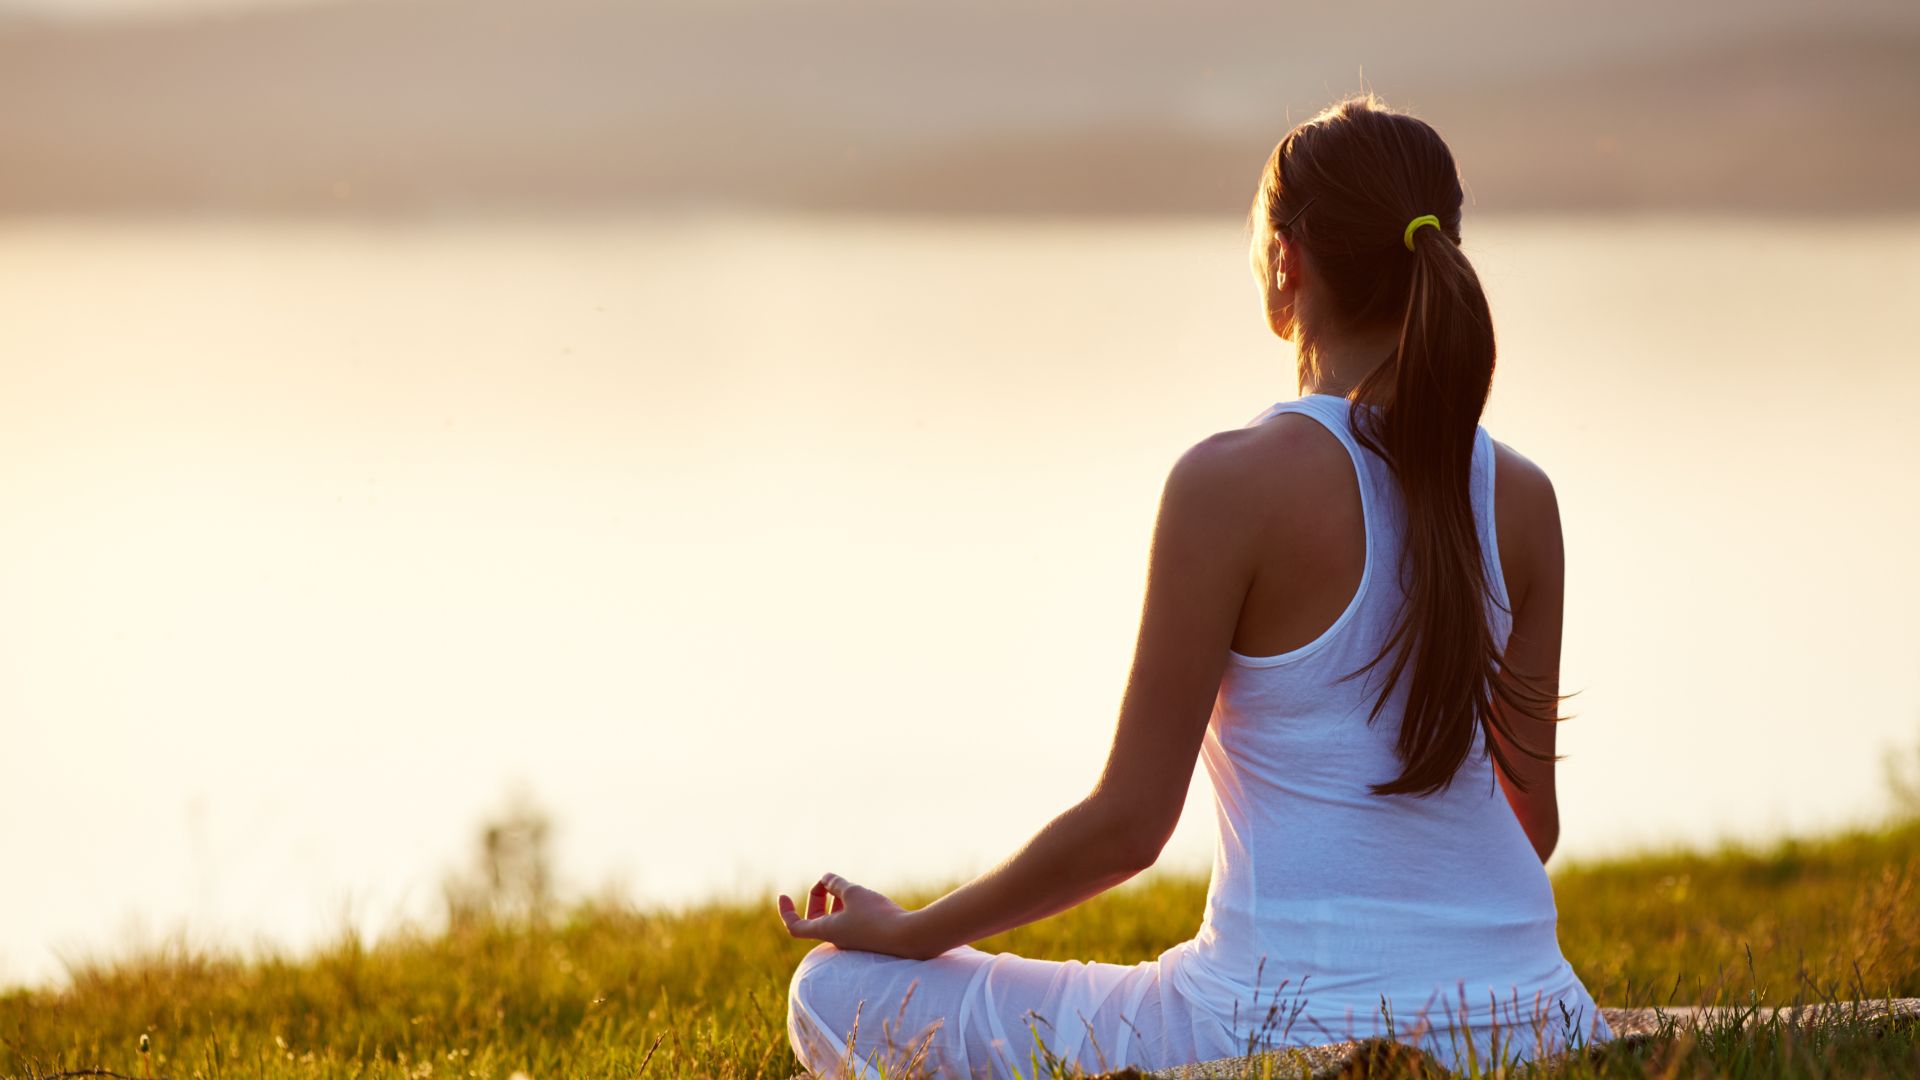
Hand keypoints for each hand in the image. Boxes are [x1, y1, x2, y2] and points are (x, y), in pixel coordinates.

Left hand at [777, 873, 932, 958]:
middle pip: (814, 920)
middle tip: (828, 882)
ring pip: (834, 919)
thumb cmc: (877, 916)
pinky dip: (849, 906)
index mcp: (827, 930)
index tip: (783, 895)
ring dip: (835, 900)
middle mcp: (837, 938)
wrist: (908, 937)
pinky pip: (849, 921)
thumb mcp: (853, 893)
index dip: (786, 911)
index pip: (795, 926)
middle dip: (817, 898)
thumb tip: (826, 878)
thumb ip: (837, 884)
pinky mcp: (867, 938)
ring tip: (846, 886)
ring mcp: (852, 940)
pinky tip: (862, 895)